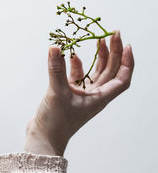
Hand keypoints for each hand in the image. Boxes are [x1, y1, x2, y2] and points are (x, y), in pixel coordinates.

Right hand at [24, 31, 134, 155]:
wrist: (43, 138)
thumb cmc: (56, 122)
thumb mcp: (57, 93)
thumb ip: (57, 69)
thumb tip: (55, 47)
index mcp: (100, 98)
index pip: (122, 79)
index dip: (127, 62)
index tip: (126, 45)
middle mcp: (95, 96)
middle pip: (111, 72)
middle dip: (114, 53)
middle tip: (112, 34)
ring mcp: (83, 95)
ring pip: (97, 73)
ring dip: (99, 57)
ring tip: (99, 40)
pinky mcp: (70, 94)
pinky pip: (79, 77)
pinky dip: (78, 66)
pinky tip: (73, 56)